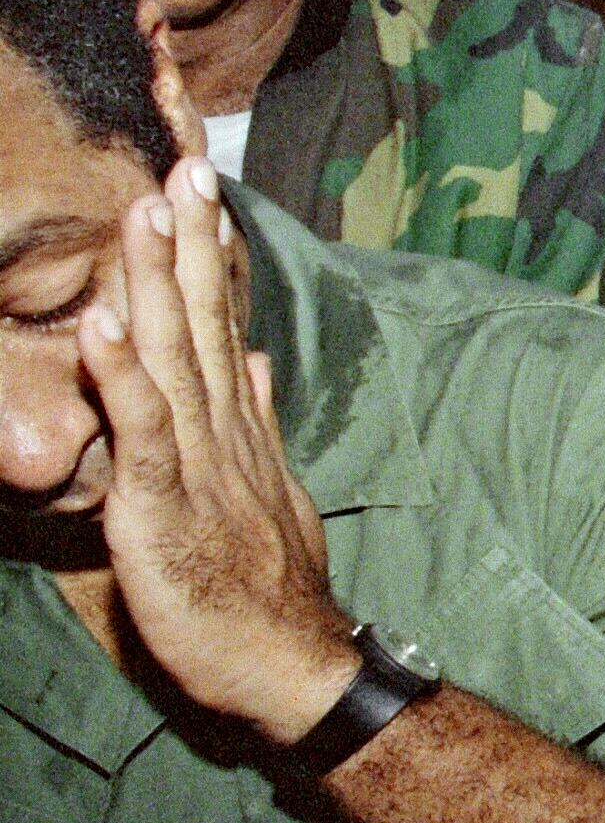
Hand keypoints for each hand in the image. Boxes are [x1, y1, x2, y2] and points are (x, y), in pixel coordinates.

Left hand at [77, 156, 357, 743]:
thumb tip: (259, 358)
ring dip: (158, 282)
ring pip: (175, 357)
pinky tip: (98, 326)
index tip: (200, 189)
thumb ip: (258, 418)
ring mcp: (198, 460)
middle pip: (204, 320)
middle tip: (184, 165)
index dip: (210, 254)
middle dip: (190, 241)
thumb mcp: (271, 488)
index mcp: (238, 423)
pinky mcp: (166, 502)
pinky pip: (143, 430)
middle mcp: (223, 427)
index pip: (224, 322)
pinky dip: (120, 376)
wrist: (290, 657)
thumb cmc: (272, 582)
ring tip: (143, 213)